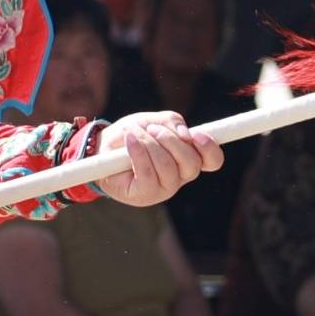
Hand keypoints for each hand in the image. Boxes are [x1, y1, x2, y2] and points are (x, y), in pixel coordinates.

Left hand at [96, 110, 221, 208]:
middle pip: (191, 163)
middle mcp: (180, 177)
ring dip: (151, 144)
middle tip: (153, 129)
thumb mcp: (154, 121)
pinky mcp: (144, 194)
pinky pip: (147, 173)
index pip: (213, 161)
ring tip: (134, 133)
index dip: (211, 148)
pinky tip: (129, 140)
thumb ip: (173, 122)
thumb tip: (186, 135)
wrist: (102, 148)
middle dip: (172, 141)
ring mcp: (163, 189)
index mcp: (187, 159)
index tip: (198, 134)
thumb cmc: (132, 135)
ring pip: (168, 166)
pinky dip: (138, 152)